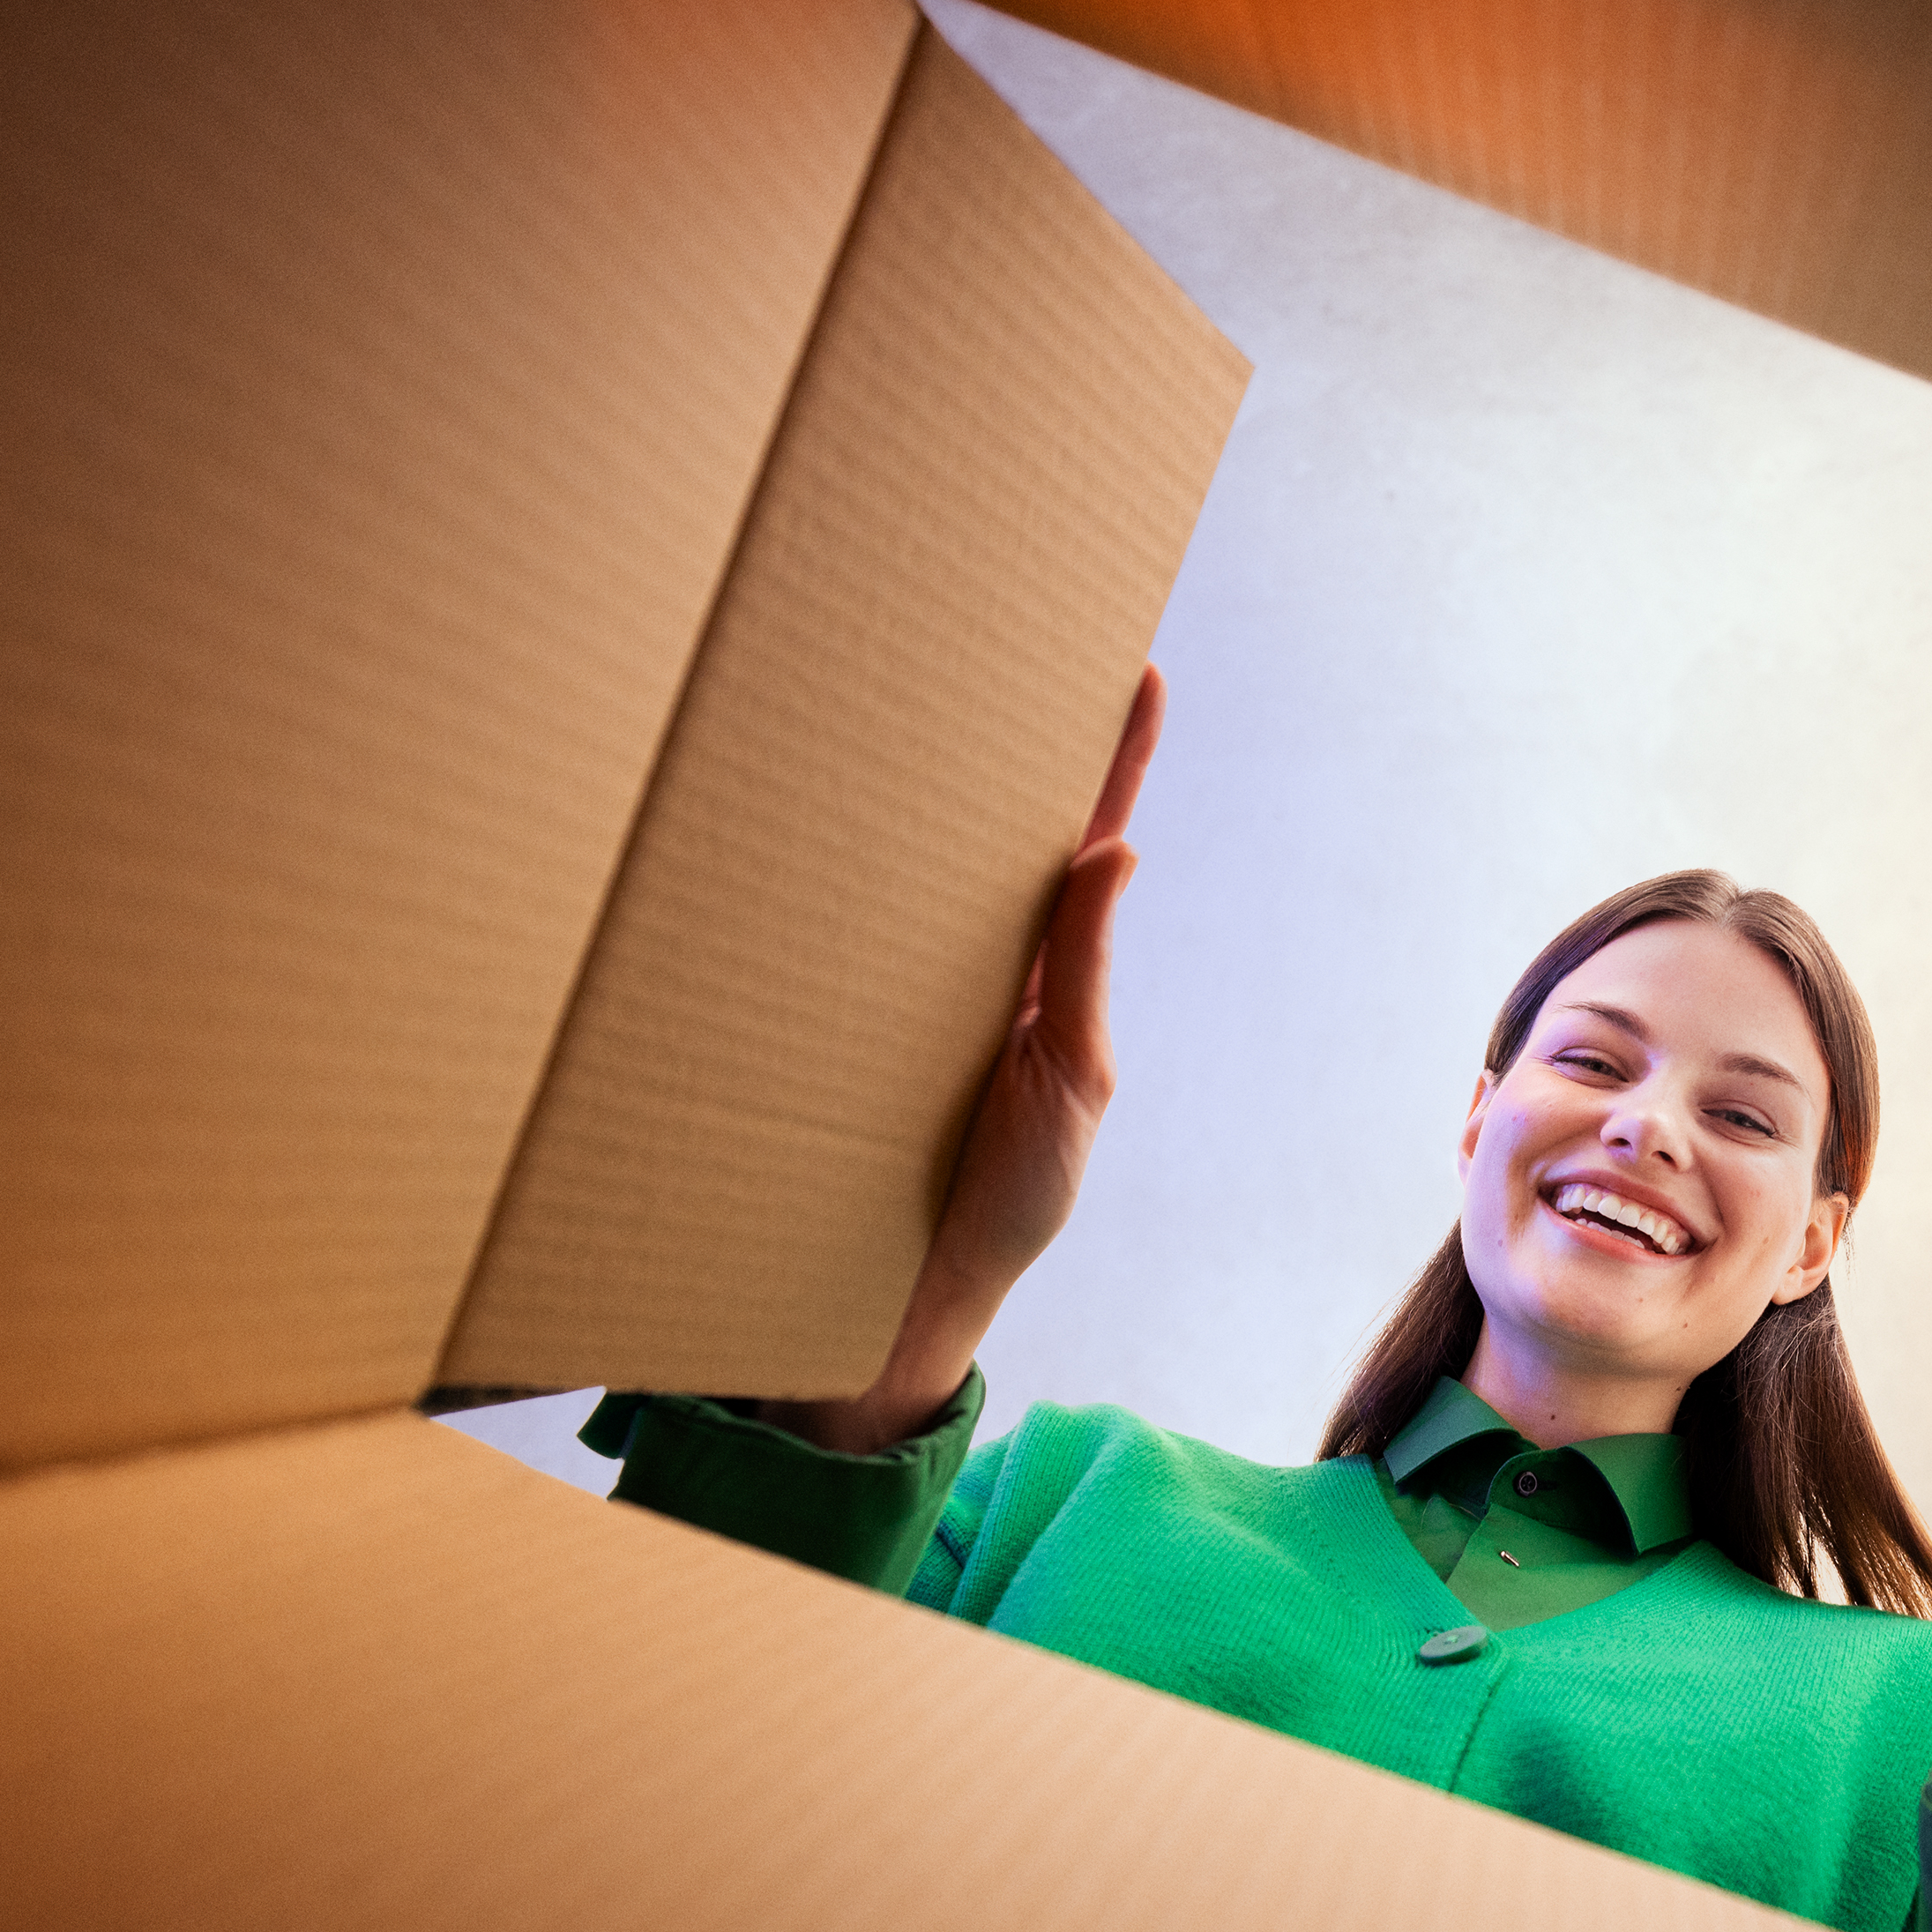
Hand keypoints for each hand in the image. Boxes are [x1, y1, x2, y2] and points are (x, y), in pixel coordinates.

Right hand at [762, 666, 1164, 1453]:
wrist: (898, 1305)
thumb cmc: (1002, 1206)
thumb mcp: (1068, 1087)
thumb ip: (1082, 971)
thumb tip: (1114, 849)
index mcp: (1038, 968)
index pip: (1082, 840)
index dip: (1109, 757)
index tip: (1136, 666)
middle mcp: (967, 955)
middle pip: (987, 820)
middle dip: (996, 729)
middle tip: (1001, 625)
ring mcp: (893, 979)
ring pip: (901, 855)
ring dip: (897, 781)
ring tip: (909, 680)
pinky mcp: (823, 1009)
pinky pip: (822, 923)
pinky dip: (813, 868)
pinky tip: (796, 803)